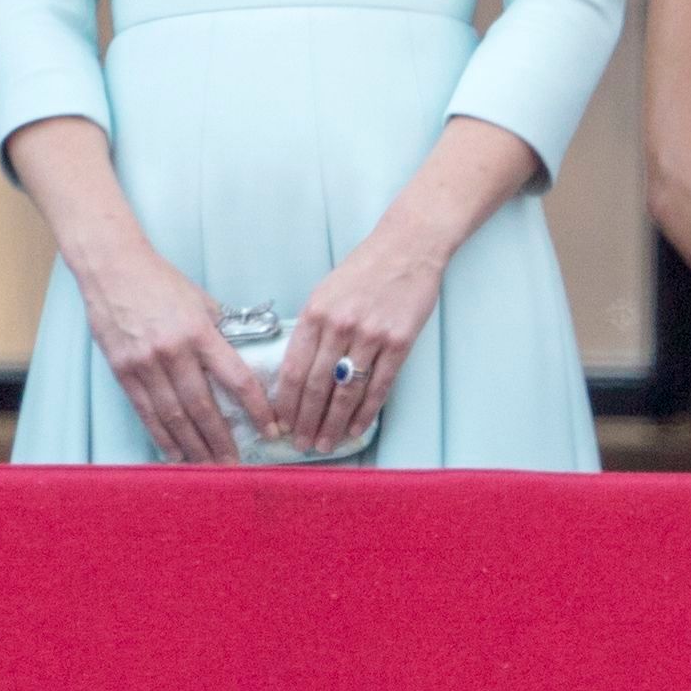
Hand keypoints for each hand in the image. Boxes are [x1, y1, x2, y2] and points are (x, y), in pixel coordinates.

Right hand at [75, 240, 275, 463]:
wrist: (114, 271)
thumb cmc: (163, 283)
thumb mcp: (202, 302)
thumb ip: (219, 332)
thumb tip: (238, 360)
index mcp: (201, 332)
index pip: (237, 378)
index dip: (256, 408)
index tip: (271, 428)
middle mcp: (174, 352)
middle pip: (203, 407)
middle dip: (222, 440)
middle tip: (236, 465)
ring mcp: (146, 365)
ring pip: (174, 416)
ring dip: (193, 446)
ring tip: (208, 467)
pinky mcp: (123, 372)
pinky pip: (146, 412)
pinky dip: (162, 436)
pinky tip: (175, 453)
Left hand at [274, 219, 447, 454]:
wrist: (408, 247)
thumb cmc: (365, 269)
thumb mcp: (326, 292)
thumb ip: (312, 328)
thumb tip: (299, 372)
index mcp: (315, 313)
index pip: (294, 370)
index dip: (286, 403)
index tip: (282, 424)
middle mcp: (340, 325)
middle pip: (317, 386)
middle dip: (306, 421)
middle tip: (301, 443)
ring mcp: (371, 335)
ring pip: (346, 391)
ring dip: (333, 423)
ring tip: (325, 443)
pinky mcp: (399, 341)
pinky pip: (379, 386)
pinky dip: (366, 412)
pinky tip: (356, 428)